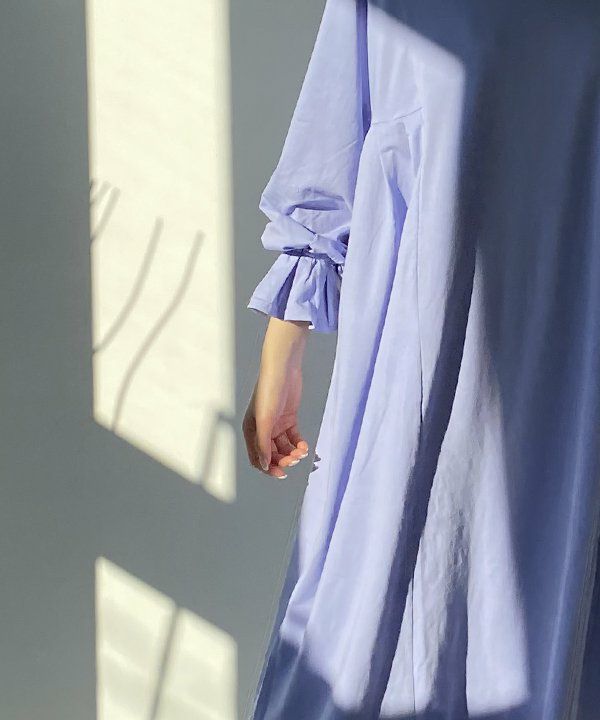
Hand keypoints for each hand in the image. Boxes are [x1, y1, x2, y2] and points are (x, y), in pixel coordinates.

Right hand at [243, 317, 310, 478]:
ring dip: (293, 453)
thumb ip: (263, 444)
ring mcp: (275, 424)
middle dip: (283, 460)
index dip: (268, 468)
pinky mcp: (288, 419)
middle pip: (272, 454)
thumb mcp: (265, 420)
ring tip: (302, 452)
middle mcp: (262, 430)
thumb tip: (264, 465)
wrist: (283, 369)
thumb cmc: (269, 391)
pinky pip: (293, 438)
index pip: (257, 458)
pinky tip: (305, 446)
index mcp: (251, 431)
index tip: (282, 473)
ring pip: (284, 448)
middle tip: (294, 460)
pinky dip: (299, 444)